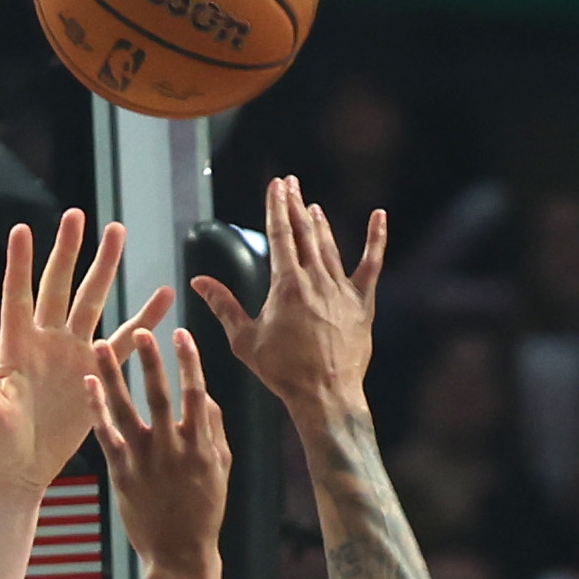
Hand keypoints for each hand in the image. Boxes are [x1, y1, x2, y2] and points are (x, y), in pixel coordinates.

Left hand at [0, 211, 136, 493]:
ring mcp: (70, 353)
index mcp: (15, 346)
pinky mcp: (93, 372)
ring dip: (104, 269)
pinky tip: (161, 297)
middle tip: (78, 216)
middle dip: (69, 251)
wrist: (17, 469)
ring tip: (118, 232)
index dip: (19, 264)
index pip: (17, 296)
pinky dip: (142, 319)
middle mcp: (43, 342)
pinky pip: (122, 341)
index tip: (22, 229)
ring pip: (92, 302)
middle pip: (59, 287)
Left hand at [90, 319, 228, 578]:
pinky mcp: (122, 473)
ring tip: (99, 345)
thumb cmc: (203, 510)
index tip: (180, 333)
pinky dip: (97, 408)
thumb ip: (214, 427)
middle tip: (142, 329)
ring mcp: (145, 461)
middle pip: (160, 395)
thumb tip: (204, 392)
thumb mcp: (221, 467)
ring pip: (127, 409)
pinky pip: (106, 434)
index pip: (196, 392)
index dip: (189, 361)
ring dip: (113, 374)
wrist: (179, 554)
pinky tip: (88, 385)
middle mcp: (173, 449)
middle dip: (151, 360)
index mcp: (201, 445)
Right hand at [193, 175, 386, 417]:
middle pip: (304, 233)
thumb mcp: (245, 339)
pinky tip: (379, 216)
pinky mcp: (362, 302)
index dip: (276, 207)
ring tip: (312, 205)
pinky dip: (376, 239)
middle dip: (295, 205)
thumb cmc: (282, 371)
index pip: (280, 235)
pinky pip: (371, 264)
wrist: (325, 394)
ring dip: (320, 223)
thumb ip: (223, 305)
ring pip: (330, 246)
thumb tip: (199, 282)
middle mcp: (316, 280)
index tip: (276, 186)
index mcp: (286, 285)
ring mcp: (341, 289)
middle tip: (290, 184)